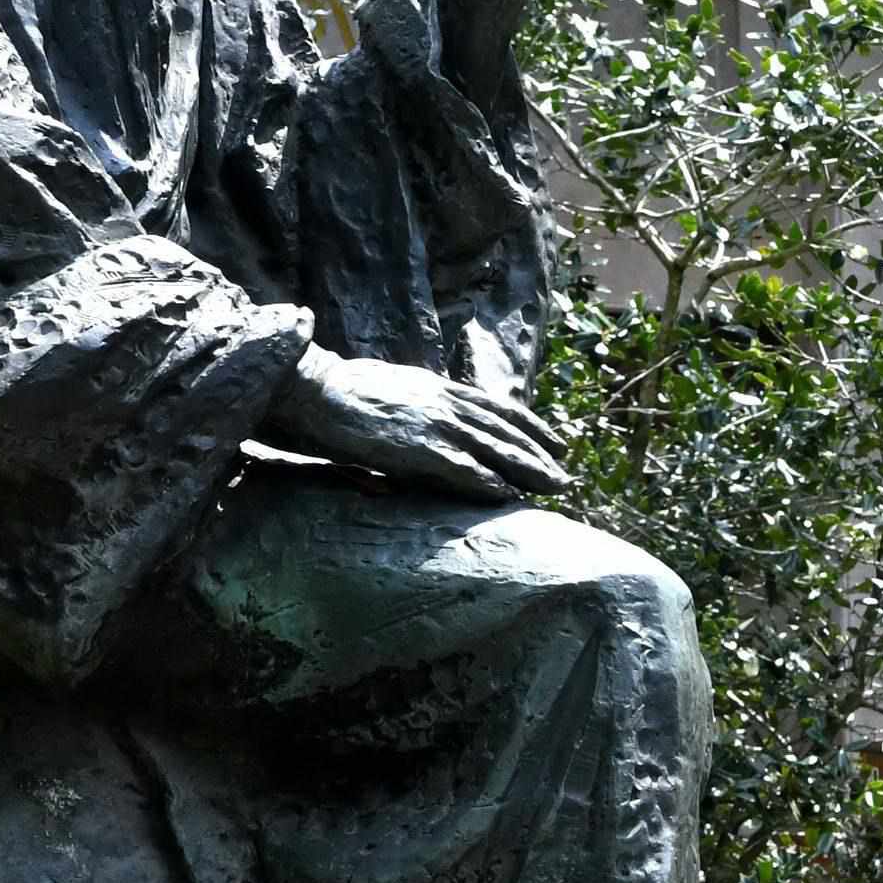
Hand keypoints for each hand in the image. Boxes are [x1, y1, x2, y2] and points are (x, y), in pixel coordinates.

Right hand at [268, 348, 578, 505]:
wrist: (316, 389)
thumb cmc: (343, 392)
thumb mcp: (395, 389)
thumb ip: (420, 404)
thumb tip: (431, 419)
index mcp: (439, 387)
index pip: (497, 406)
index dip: (531, 425)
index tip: (556, 440)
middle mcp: (445, 402)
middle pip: (505, 430)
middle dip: (539, 454)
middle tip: (566, 475)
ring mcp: (434, 423)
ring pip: (494, 448)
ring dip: (528, 469)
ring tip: (554, 487)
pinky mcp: (417, 447)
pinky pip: (463, 468)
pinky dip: (488, 482)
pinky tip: (509, 496)